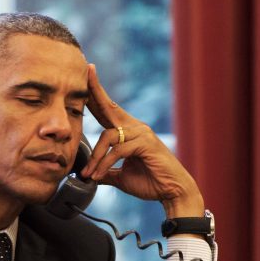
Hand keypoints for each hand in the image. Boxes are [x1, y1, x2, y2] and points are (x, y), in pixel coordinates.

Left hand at [82, 64, 203, 217]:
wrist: (172, 191)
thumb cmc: (151, 182)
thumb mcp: (121, 177)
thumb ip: (106, 172)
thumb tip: (89, 175)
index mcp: (128, 131)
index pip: (108, 111)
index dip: (96, 95)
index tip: (87, 75)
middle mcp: (135, 127)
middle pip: (109, 106)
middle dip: (95, 89)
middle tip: (87, 69)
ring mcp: (141, 133)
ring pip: (108, 136)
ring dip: (95, 157)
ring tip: (88, 174)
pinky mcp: (145, 143)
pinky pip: (117, 150)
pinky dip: (104, 164)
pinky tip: (98, 176)